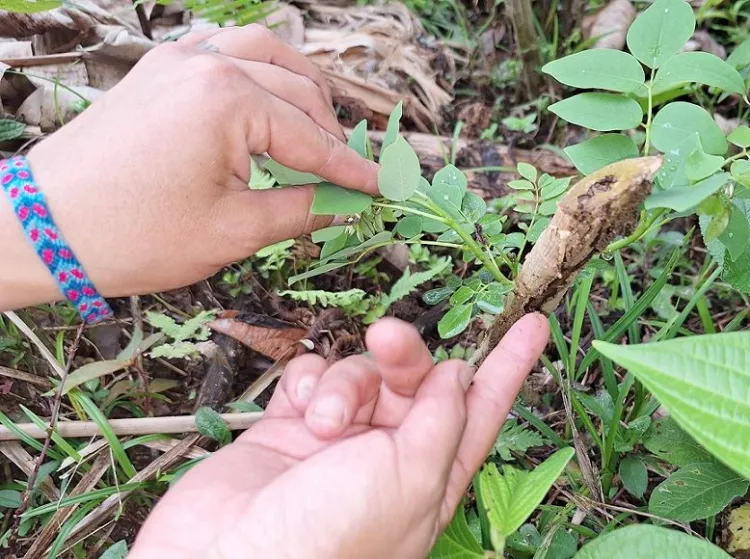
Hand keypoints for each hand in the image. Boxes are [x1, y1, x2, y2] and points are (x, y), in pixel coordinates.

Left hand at [7, 25, 375, 304]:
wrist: (42, 227)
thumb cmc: (132, 235)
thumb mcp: (232, 231)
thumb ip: (301, 209)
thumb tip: (346, 204)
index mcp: (229, 101)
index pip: (312, 137)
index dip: (351, 169)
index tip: (382, 188)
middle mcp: (208, 64)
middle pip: (299, 91)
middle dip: (331, 133)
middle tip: (351, 173)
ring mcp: (178, 58)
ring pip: (267, 53)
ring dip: (302, 88)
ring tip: (320, 129)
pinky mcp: (157, 67)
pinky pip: (224, 48)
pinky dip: (257, 67)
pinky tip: (267, 96)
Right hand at [130, 314, 549, 558]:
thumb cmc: (327, 541)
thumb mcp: (410, 479)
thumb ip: (441, 420)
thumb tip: (459, 375)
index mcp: (430, 479)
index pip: (480, 412)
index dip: (508, 368)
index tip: (535, 325)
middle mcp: (387, 459)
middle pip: (415, 381)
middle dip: (405, 355)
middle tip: (388, 338)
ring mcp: (335, 444)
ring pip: (359, 374)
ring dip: (344, 384)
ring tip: (321, 422)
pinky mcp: (286, 430)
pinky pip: (311, 378)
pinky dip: (307, 383)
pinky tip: (296, 409)